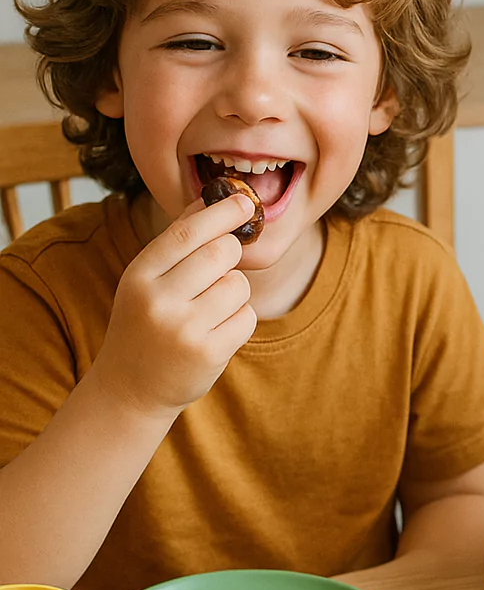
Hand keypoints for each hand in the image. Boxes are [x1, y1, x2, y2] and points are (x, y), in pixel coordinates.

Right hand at [91, 194, 257, 417]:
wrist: (131, 389)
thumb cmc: (145, 324)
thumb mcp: (146, 282)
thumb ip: (175, 244)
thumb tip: (211, 200)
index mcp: (139, 275)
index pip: (186, 232)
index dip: (219, 212)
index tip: (242, 201)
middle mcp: (158, 300)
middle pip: (221, 253)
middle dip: (231, 254)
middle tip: (221, 268)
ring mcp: (183, 329)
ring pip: (239, 285)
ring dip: (235, 291)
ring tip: (211, 308)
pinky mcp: (208, 353)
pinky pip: (247, 317)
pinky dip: (240, 320)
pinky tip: (217, 331)